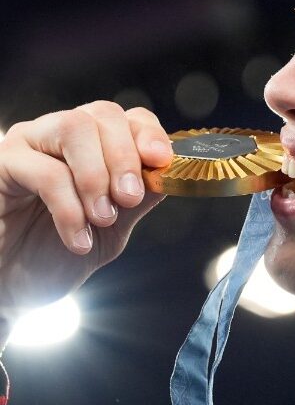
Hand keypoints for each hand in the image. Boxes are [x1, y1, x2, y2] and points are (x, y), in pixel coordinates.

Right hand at [0, 101, 172, 319]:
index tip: (161, 161)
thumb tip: (167, 173)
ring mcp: (28, 143)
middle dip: (125, 156)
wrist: (11, 289)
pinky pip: (44, 171)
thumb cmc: (57, 254)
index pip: (129, 117)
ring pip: (74, 128)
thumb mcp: (111, 228)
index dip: (149, 134)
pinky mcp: (1, 164)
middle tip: (129, 197)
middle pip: (103, 114)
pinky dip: (69, 207)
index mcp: (94, 144)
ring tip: (102, 217)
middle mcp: (60, 134)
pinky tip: (76, 238)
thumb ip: (137, 198)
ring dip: (97, 174)